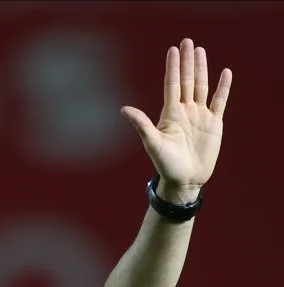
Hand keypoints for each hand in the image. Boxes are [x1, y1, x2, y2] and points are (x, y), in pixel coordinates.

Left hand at [121, 38, 231, 197]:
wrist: (184, 181)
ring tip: (200, 51)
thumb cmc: (166, 165)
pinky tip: (225, 73)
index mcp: (170, 114)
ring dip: (202, 69)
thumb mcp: (153, 144)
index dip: (173, 67)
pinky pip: (220, 101)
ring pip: (202, 86)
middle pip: (187, 80)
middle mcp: (185, 111)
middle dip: (187, 62)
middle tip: (187, 41)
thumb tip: (124, 109)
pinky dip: (223, 88)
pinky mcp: (213, 124)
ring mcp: (200, 116)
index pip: (172, 84)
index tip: (173, 50)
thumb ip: (141, 125)